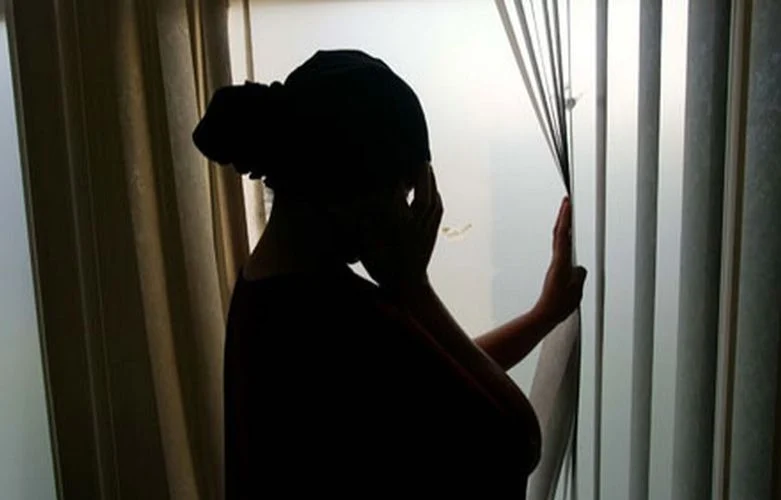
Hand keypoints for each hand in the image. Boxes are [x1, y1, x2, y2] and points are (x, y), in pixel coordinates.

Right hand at [358, 164, 442, 292]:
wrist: (406, 288)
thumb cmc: (382, 267)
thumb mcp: (365, 245)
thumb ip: (356, 223)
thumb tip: (335, 206)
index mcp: (397, 226)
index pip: (397, 195)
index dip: (395, 179)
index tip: (392, 165)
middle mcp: (415, 225)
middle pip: (421, 195)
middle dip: (421, 176)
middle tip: (420, 158)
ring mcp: (427, 229)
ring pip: (432, 201)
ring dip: (431, 183)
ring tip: (427, 167)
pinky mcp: (433, 233)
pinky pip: (438, 211)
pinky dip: (436, 197)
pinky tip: (434, 190)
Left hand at [533, 198, 586, 324]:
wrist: (545, 314)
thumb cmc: (558, 305)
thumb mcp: (576, 290)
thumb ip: (579, 276)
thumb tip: (580, 268)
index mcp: (560, 263)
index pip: (562, 235)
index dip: (565, 218)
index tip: (567, 203)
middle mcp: (556, 261)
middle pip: (558, 233)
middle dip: (563, 215)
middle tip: (567, 201)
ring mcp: (555, 265)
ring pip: (558, 240)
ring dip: (563, 225)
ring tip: (569, 213)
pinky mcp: (556, 270)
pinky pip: (561, 249)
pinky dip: (564, 238)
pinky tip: (570, 238)